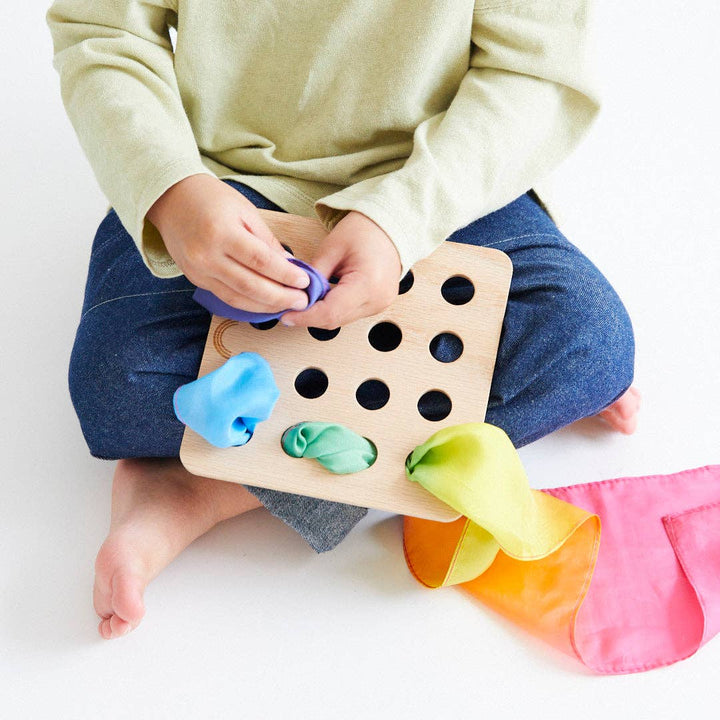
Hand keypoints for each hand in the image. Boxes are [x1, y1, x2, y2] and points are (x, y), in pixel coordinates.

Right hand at [146, 174, 310, 312]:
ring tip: (288, 306)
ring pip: (237, 298)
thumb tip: (290, 266)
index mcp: (221, 232)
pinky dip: (248, 304)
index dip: (285, 275)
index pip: (261, 261)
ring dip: (266, 306)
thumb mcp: (245, 210)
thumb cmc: (211, 199)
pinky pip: (225, 297)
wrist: (171, 198)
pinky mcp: (195, 279)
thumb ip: (267, 241)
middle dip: (280, 297)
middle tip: (302, 301)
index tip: (305, 282)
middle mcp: (206, 255)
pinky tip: (266, 304)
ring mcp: (198, 271)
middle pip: (250, 285)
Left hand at [281, 210, 401, 328]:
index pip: (330, 312)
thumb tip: (296, 295)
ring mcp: (380, 305)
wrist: (389, 228)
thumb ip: (313, 275)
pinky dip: (332, 310)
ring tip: (303, 302)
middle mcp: (377, 300)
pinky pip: (349, 314)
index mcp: (368, 284)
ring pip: (341, 320)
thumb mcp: (331, 248)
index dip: (305, 316)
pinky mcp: (377, 306)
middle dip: (309, 316)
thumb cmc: (363, 231)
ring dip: (320, 314)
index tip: (286, 315)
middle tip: (288, 309)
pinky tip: (320, 300)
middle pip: (335, 320)